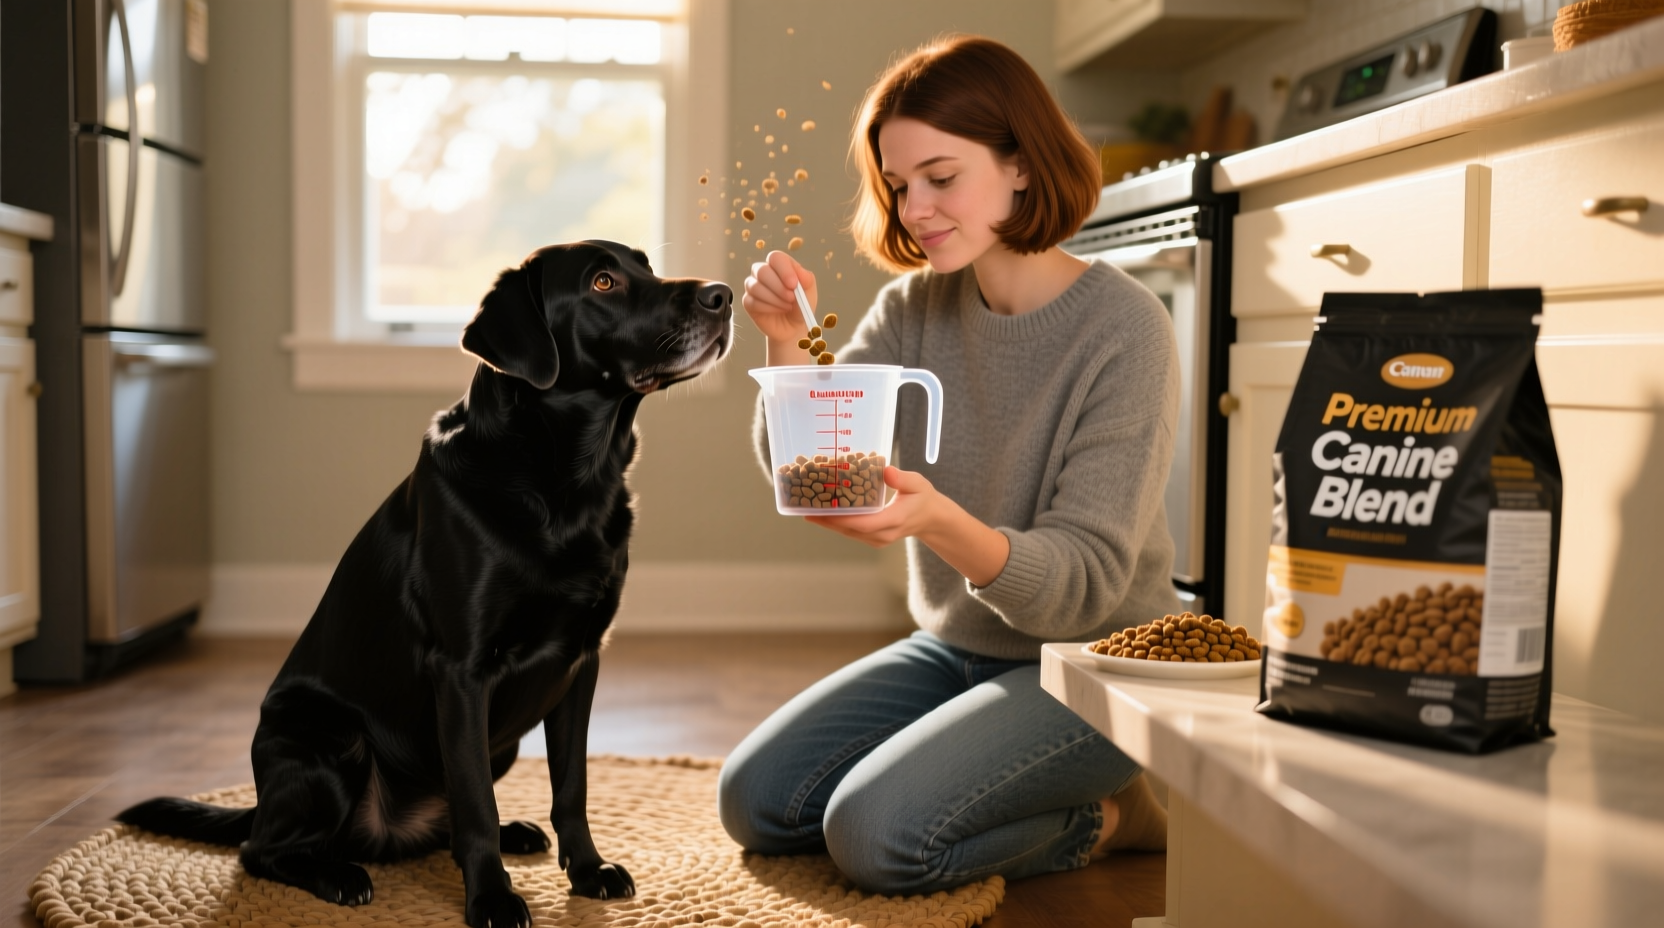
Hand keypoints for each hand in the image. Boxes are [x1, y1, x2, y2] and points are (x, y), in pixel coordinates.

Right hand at [743, 251, 816, 348]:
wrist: (793, 327)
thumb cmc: (800, 306)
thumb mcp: (809, 292)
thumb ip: (807, 280)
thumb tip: (800, 272)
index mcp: (779, 265)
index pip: (775, 258)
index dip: (783, 270)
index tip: (793, 284)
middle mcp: (762, 272)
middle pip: (762, 271)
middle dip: (779, 287)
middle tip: (792, 299)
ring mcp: (753, 286)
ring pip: (756, 287)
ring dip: (775, 300)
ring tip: (787, 307)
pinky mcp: (747, 301)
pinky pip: (753, 302)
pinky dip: (768, 308)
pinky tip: (777, 311)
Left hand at [805, 466, 934, 547]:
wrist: (931, 519)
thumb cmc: (923, 498)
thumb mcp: (918, 484)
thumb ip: (902, 478)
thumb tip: (885, 470)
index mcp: (893, 521)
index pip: (863, 524)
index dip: (841, 519)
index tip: (822, 510)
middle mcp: (883, 534)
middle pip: (849, 530)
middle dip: (826, 520)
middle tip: (805, 508)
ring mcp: (877, 539)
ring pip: (847, 533)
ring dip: (828, 523)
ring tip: (807, 509)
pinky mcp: (872, 538)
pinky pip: (851, 532)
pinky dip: (836, 523)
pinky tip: (822, 512)